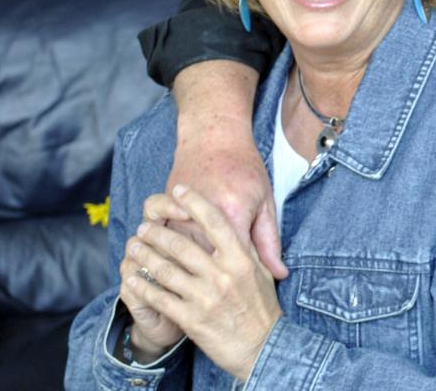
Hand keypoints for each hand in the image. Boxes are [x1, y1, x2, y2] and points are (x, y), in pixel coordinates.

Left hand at [127, 187, 282, 381]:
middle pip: (181, 244)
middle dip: (156, 232)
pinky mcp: (191, 318)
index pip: (214, 221)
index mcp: (241, 258)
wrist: (262, 347)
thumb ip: (251, 247)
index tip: (179, 189)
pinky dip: (141, 286)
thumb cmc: (262, 308)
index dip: (194, 202)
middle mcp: (222, 274)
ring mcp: (205, 297)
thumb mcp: (261, 272)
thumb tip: (240, 222)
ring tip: (134, 246)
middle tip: (144, 226)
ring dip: (144, 255)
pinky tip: (131, 278)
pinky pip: (159, 297)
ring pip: (165, 269)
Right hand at [170, 60, 286, 279]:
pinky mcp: (164, 206)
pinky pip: (156, 234)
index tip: (244, 298)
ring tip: (184, 286)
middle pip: (199, 264)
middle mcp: (201, 216)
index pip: (233, 265)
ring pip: (171, 252)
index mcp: (233, 215)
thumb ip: (269, 242)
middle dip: (206, 287)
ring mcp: (178, 211)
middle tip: (214, 302)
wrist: (213, 133)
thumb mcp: (265, 202)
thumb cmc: (245, 168)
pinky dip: (158, 248)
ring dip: (176, 271)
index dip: (239, 286)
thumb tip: (279, 275)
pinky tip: (165, 256)